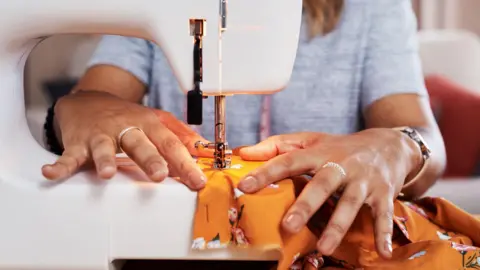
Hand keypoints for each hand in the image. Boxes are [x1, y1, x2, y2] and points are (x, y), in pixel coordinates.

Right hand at [42, 90, 207, 189]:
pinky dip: (59, 164)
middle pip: (140, 143)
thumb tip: (204, 148)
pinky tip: (51, 172)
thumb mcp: (156, 119)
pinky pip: (68, 154)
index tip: (197, 181)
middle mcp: (126, 128)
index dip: (185, 162)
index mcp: (149, 124)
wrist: (89, 100)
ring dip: (105, 159)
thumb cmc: (127, 116)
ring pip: (104, 147)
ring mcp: (101, 135)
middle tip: (159, 175)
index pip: (170, 144)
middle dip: (150, 159)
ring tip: (107, 173)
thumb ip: (179, 133)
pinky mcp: (79, 142)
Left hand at [237, 129, 421, 257]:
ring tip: (324, 248)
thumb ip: (276, 146)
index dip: (266, 172)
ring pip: (350, 203)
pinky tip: (382, 252)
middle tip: (288, 226)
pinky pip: (384, 215)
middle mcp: (341, 165)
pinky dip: (383, 233)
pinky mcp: (383, 193)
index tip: (245, 186)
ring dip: (338, 226)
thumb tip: (243, 153)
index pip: (288, 161)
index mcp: (318, 153)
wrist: (388, 144)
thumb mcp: (310, 140)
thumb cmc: (340, 146)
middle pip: (321, 185)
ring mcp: (363, 180)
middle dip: (305, 206)